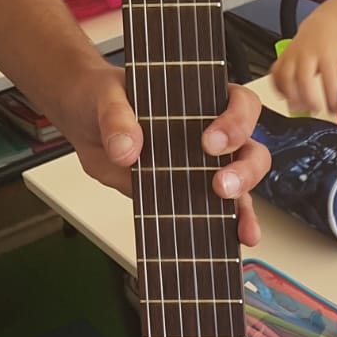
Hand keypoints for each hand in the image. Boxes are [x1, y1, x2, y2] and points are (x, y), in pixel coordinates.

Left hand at [49, 61, 271, 245]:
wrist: (86, 124)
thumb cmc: (105, 100)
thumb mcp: (105, 97)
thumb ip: (117, 118)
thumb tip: (126, 149)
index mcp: (201, 100)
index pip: (241, 104)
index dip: (236, 122)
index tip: (210, 141)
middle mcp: (212, 133)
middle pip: (251, 150)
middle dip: (244, 170)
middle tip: (219, 184)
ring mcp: (204, 167)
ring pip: (243, 185)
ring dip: (243, 204)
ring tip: (234, 221)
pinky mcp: (191, 195)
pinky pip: (219, 213)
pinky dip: (230, 227)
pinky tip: (235, 239)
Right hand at [269, 16, 336, 114]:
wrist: (320, 29)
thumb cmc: (333, 49)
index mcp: (326, 55)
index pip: (329, 80)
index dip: (331, 99)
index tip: (333, 109)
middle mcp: (307, 54)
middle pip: (303, 78)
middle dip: (308, 99)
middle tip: (315, 110)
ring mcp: (292, 55)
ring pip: (285, 76)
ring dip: (291, 95)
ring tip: (299, 107)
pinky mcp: (281, 58)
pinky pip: (274, 74)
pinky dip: (277, 88)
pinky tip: (287, 96)